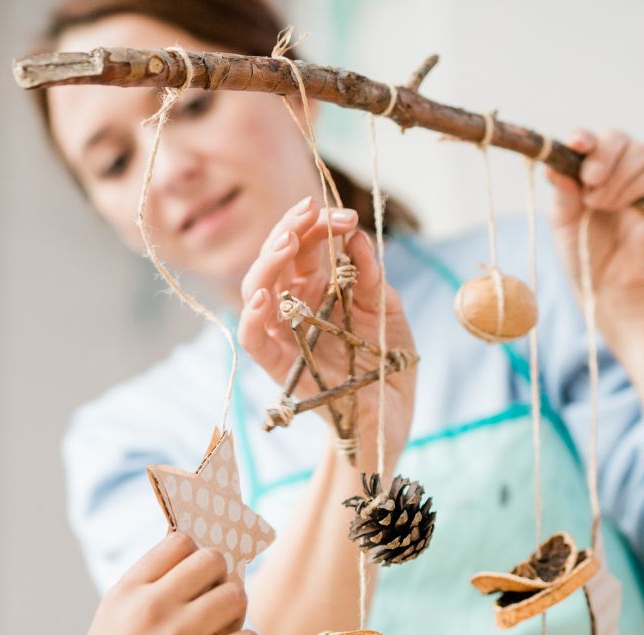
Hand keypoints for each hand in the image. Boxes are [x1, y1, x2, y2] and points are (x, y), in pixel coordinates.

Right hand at [57, 532, 258, 634]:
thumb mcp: (111, 625)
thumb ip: (144, 595)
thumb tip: (192, 567)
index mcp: (126, 591)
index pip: (179, 541)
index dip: (196, 557)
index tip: (198, 580)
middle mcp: (151, 606)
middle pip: (213, 560)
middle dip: (221, 582)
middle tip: (214, 609)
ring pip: (236, 596)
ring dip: (237, 616)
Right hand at [237, 196, 417, 471]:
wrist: (392, 411)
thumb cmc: (388, 360)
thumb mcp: (387, 309)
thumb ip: (371, 276)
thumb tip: (355, 237)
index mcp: (319, 288)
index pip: (305, 245)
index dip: (317, 224)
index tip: (343, 215)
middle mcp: (296, 307)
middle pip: (276, 261)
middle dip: (288, 231)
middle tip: (308, 213)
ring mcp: (285, 335)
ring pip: (257, 291)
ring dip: (266, 263)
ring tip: (286, 242)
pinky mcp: (281, 367)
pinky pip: (254, 341)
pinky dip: (251, 318)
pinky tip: (262, 296)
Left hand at [547, 129, 643, 309]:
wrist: (607, 280)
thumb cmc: (584, 248)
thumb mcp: (563, 221)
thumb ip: (562, 194)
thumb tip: (552, 167)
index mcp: (593, 167)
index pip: (590, 140)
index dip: (583, 138)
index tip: (576, 145)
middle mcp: (622, 165)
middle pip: (616, 138)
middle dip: (601, 158)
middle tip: (589, 183)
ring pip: (639, 154)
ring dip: (615, 180)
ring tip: (599, 206)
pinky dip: (634, 187)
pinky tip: (619, 206)